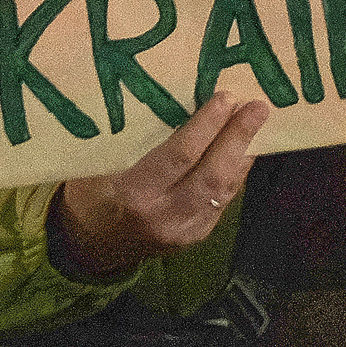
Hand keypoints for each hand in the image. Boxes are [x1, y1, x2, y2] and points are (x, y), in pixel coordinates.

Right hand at [50, 94, 271, 280]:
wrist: (87, 248)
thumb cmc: (87, 195)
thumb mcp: (93, 165)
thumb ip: (127, 141)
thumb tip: (168, 98)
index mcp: (133, 194)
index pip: (179, 156)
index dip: (206, 126)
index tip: (225, 98)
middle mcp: (162, 216)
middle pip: (211, 174)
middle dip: (237, 138)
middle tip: (257, 107)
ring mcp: (181, 232)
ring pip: (223, 191)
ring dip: (243, 156)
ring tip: (259, 124)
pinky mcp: (193, 238)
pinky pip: (222, 204)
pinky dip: (235, 176)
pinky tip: (244, 152)